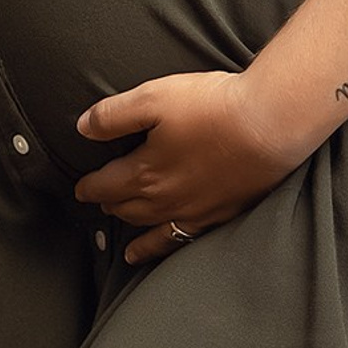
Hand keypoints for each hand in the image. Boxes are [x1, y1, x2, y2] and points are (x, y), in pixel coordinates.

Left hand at [71, 70, 301, 265]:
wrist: (269, 126)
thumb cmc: (210, 107)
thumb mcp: (153, 98)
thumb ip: (113, 116)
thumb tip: (82, 127)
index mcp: (145, 171)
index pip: (106, 185)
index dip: (89, 186)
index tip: (79, 188)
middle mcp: (165, 199)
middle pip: (127, 207)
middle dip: (109, 204)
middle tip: (98, 201)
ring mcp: (193, 211)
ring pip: (150, 227)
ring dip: (132, 229)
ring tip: (121, 237)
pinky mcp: (220, 215)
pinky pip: (182, 239)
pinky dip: (163, 247)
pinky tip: (161, 249)